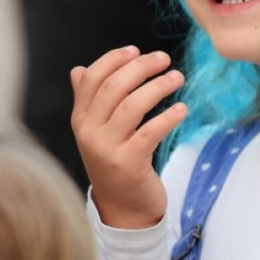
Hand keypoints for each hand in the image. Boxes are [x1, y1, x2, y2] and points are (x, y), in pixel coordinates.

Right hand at [70, 46, 186, 227]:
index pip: (91, 79)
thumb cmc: (115, 162)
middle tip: (164, 59)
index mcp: (81, 119)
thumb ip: (88, 101)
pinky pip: (150, 132)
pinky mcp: (128, 164)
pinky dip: (168, 117)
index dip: (114, 60)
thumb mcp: (97, 132)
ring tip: (178, 77)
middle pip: (113, 87)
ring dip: (158, 87)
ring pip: (132, 106)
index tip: (137, 50)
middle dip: (140, 67)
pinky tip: (182, 109)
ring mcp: (106, 149)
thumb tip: (77, 69)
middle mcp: (89, 132)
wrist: (123, 209)